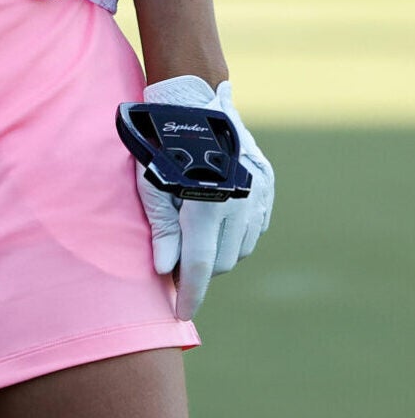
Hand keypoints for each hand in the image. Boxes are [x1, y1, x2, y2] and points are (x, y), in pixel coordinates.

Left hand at [135, 74, 274, 319]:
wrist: (195, 102)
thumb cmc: (163, 144)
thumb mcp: (151, 184)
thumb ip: (160, 230)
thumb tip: (164, 271)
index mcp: (206, 201)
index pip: (199, 263)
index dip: (190, 293)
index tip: (180, 314)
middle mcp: (238, 200)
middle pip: (220, 261)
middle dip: (197, 269)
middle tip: (175, 262)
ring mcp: (257, 193)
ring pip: (239, 248)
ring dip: (217, 252)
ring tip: (193, 233)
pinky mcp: (266, 185)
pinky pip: (253, 228)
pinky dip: (235, 234)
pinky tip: (216, 219)